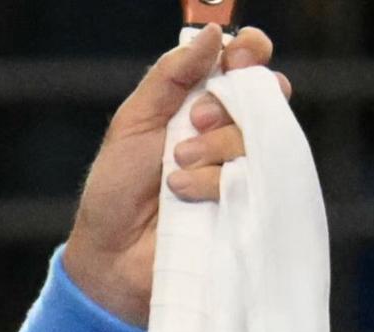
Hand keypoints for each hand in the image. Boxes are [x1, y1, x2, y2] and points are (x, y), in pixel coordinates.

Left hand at [63, 23, 278, 323]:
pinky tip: (184, 194)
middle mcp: (230, 132)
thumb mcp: (134, 122)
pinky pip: (256, 176)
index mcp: (201, 105)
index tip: (241, 53)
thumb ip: (170, 76)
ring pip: (259, 135)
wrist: (111, 257)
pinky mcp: (251, 204)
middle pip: (262, 93)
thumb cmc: (117, 190)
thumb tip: (214, 33)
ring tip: (175, 170)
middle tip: (194, 120)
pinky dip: (214, 180)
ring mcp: (244, 168)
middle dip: (230, 101)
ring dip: (214, 145)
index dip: (250, 52)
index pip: (244, 64)